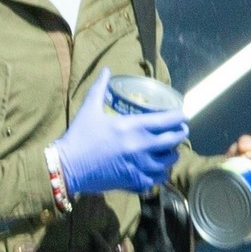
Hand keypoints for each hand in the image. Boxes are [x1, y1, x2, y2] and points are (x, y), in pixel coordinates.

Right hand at [57, 68, 188, 197]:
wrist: (68, 167)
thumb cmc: (79, 136)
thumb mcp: (89, 109)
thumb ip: (100, 88)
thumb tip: (106, 70)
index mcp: (133, 126)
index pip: (168, 120)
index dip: (179, 117)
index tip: (182, 115)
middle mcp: (142, 146)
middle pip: (174, 140)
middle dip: (180, 134)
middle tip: (180, 131)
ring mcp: (140, 166)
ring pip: (169, 162)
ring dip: (171, 155)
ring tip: (169, 151)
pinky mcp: (134, 181)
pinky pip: (157, 179)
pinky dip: (159, 174)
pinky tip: (157, 169)